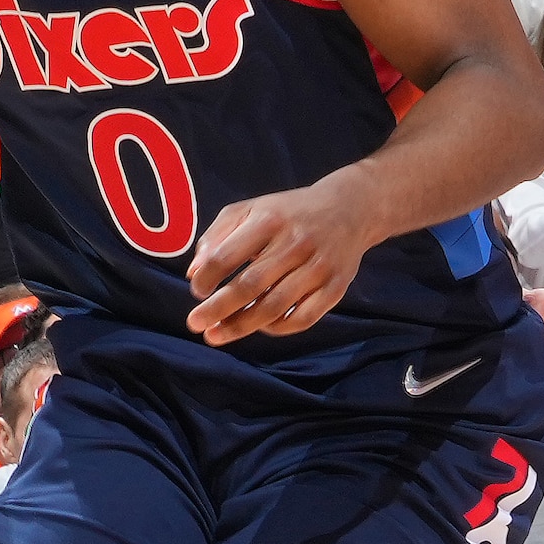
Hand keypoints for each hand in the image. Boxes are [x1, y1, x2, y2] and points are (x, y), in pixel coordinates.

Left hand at [186, 176, 370, 344]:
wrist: (349, 208)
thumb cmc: (288, 212)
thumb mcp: (251, 209)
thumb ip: (217, 236)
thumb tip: (194, 273)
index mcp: (269, 220)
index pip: (228, 255)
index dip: (207, 278)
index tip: (197, 291)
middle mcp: (295, 243)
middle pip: (250, 285)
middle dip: (218, 309)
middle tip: (195, 324)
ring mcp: (318, 267)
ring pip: (275, 306)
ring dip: (241, 326)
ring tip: (216, 335)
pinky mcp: (335, 287)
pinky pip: (303, 318)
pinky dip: (277, 328)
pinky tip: (259, 328)